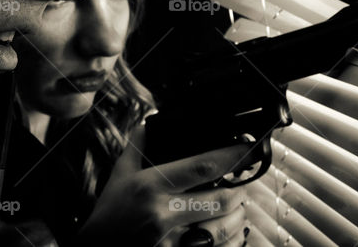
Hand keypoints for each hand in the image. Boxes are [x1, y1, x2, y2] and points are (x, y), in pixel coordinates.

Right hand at [74, 143, 254, 246]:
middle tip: (243, 183)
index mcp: (150, 186)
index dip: (231, 157)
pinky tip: (232, 231)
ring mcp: (171, 241)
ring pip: (222, 228)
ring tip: (237, 207)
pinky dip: (232, 240)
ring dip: (237, 216)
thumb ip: (137, 147)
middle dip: (238, 191)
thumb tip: (150, 122)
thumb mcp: (119, 175)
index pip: (201, 167)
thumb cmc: (109, 212)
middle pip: (219, 199)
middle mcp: (162, 213)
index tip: (248, 149)